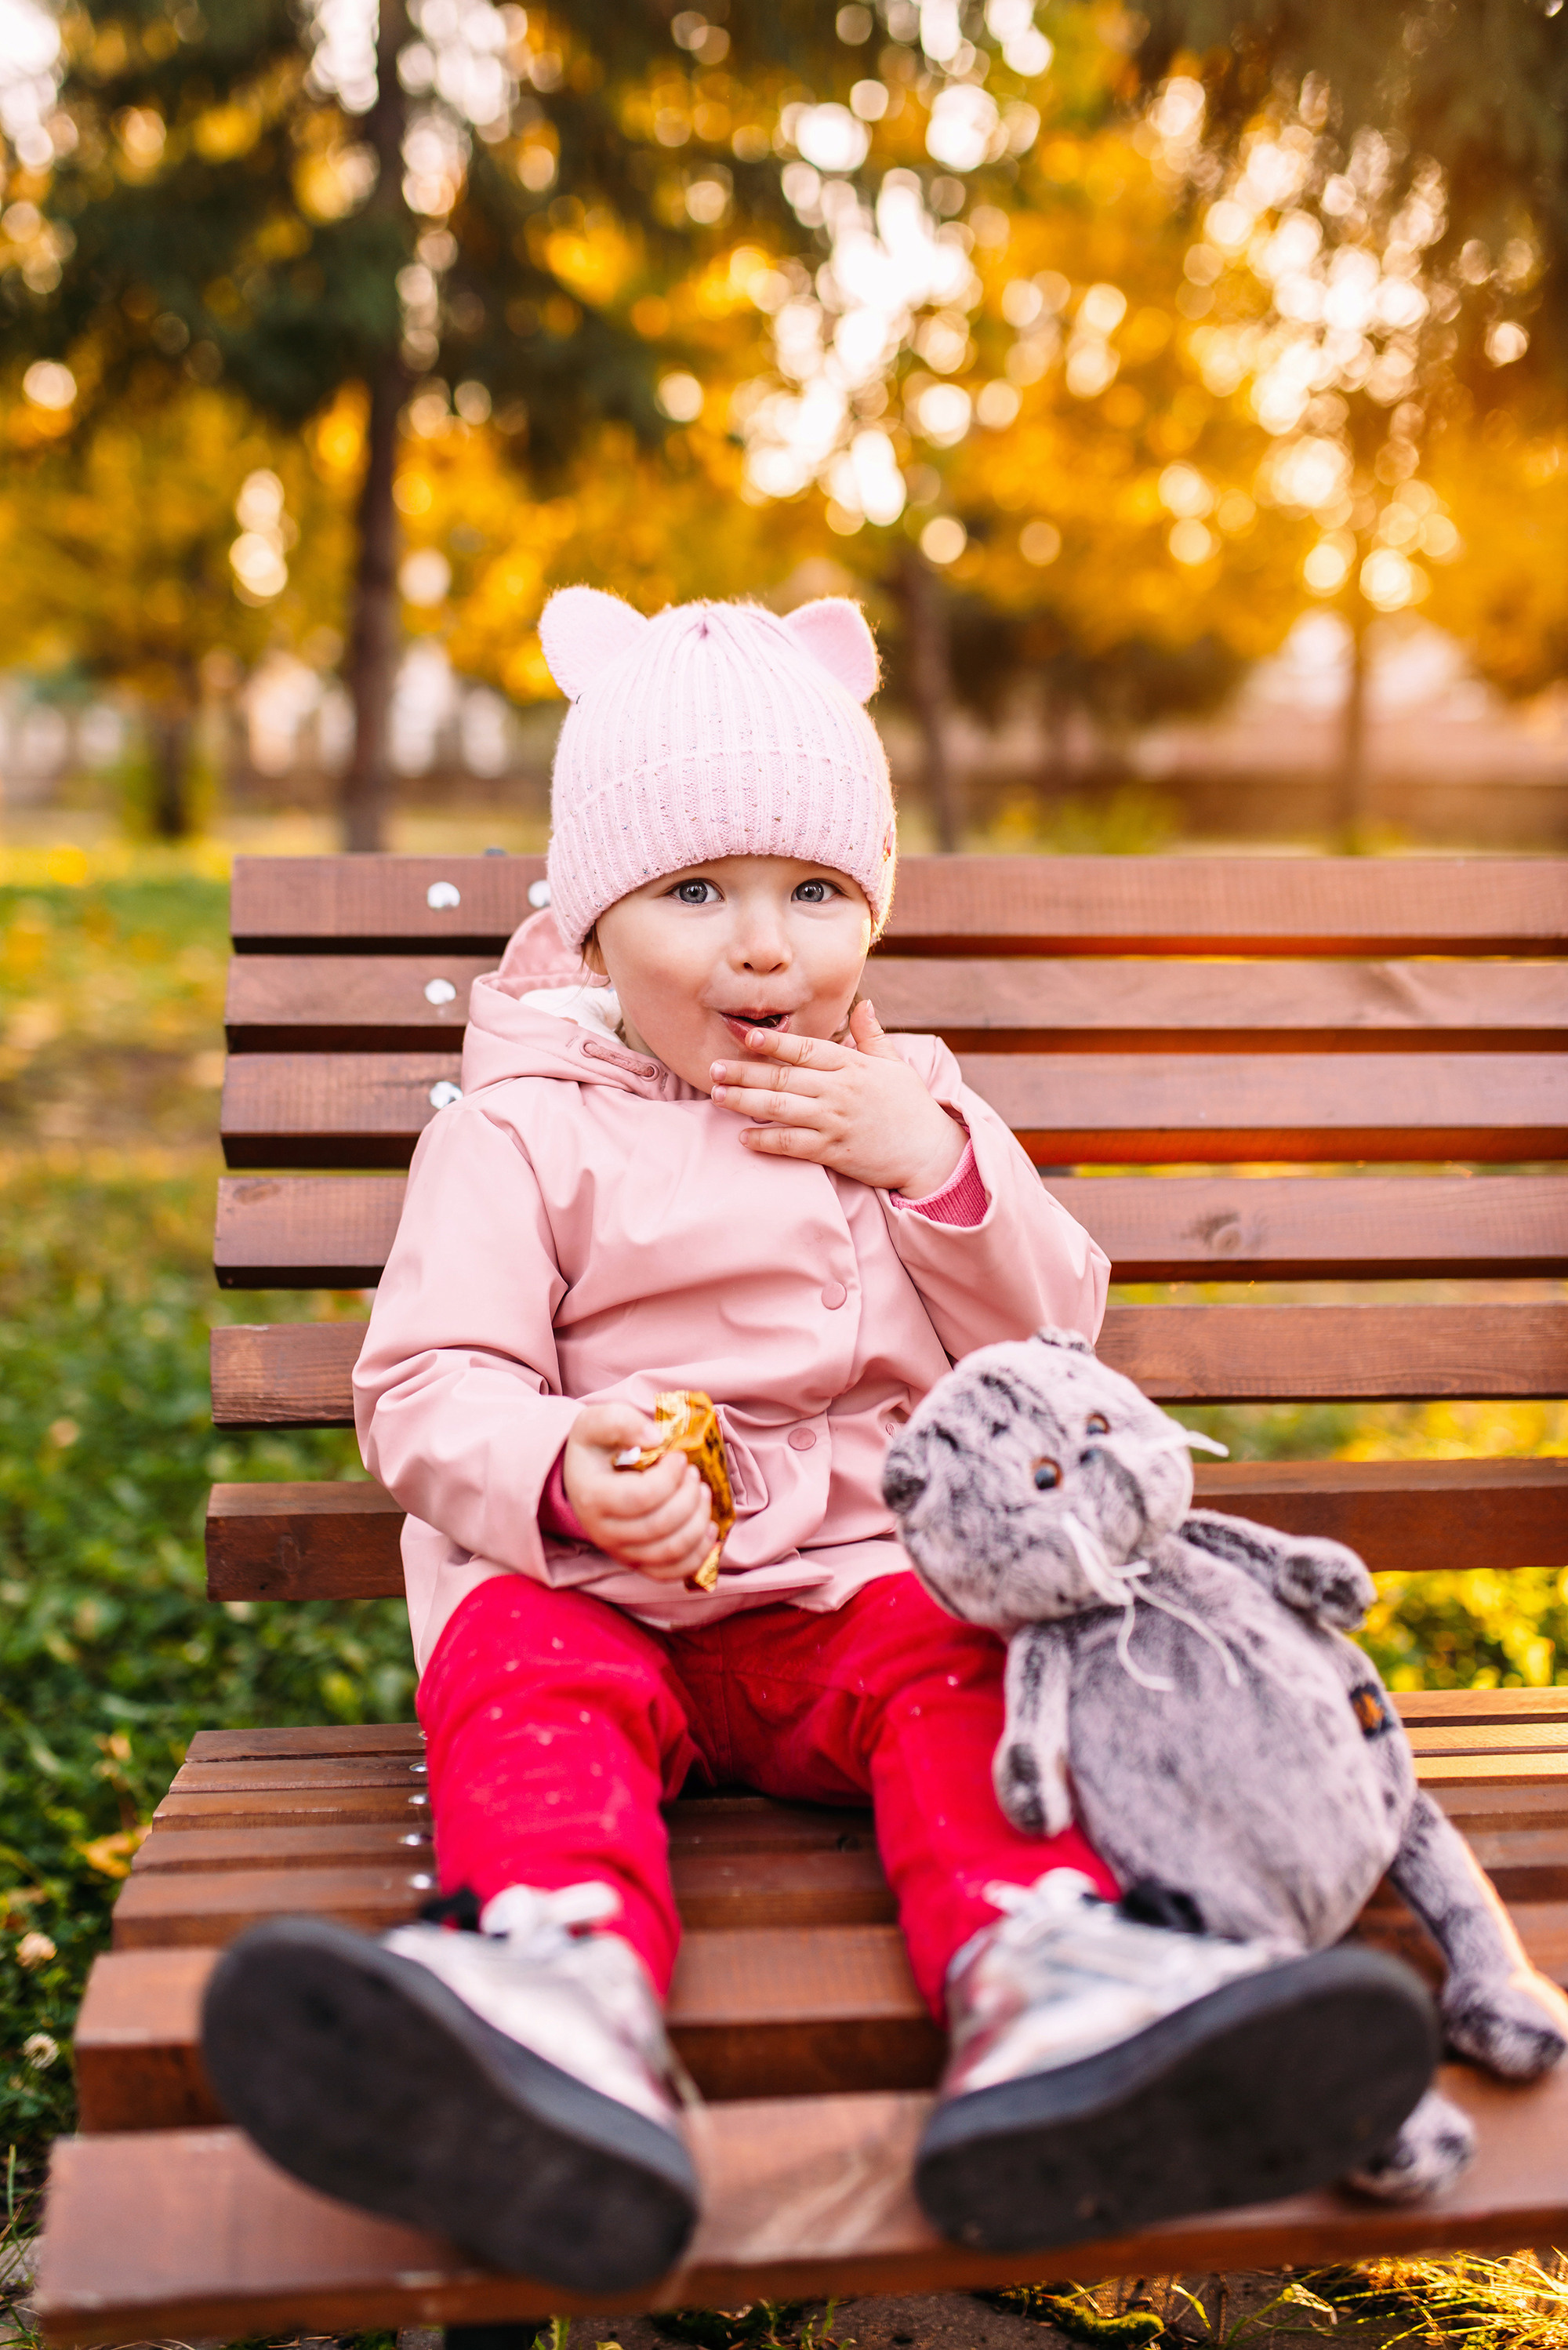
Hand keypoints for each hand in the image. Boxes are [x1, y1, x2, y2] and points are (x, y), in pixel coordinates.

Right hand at [561, 1402, 714, 1583]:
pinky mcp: (637, 1563)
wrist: (582, 1477)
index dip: (670, 1477)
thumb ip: (622, 1422)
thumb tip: (656, 1438)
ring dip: (698, 1522)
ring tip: (702, 1494)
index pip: (641, 1497)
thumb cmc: (594, 1448)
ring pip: (671, 1551)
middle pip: (660, 1526)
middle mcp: (603, 1533)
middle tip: (695, 1474)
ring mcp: (621, 1553)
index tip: (679, 1457)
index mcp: (592, 1497)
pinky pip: (672, 1573)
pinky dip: (698, 1555)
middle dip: (688, 1497)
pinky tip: (710, 1529)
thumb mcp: (597, 1422)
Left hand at [709, 1001, 966, 1196]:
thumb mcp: (895, 1064)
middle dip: (745, 1071)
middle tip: (714, 1067)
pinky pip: (792, 1144)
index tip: (745, 1035)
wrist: (930, 1152)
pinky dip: (766, 1140)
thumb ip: (872, 1034)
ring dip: (745, 1101)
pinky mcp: (834, 1150)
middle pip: (783, 1077)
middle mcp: (839, 1090)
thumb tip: (863, 1004)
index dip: (773, 1042)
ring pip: (780, 1108)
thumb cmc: (911, 1106)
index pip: (805, 1048)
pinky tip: (744, 1137)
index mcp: (852, 1065)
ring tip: (718, 1095)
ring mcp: (835, 1120)